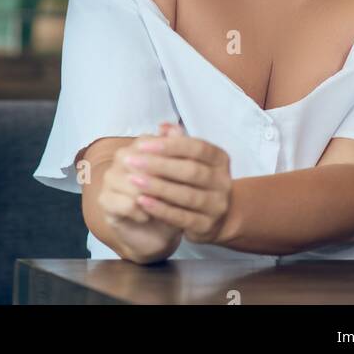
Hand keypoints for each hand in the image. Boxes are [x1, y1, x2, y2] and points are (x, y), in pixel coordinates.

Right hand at [97, 124, 184, 261]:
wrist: (159, 234)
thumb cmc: (172, 201)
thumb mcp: (182, 177)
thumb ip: (180, 150)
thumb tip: (175, 127)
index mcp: (139, 147)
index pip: (149, 142)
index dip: (168, 157)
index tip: (187, 170)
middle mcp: (121, 158)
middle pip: (137, 160)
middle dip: (158, 176)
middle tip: (175, 190)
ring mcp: (110, 179)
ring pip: (130, 181)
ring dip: (149, 196)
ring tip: (161, 205)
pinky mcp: (105, 201)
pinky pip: (124, 202)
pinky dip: (139, 211)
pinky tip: (147, 216)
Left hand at [121, 126, 232, 244]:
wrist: (214, 216)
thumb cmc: (196, 179)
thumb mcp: (191, 158)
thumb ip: (177, 141)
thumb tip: (163, 127)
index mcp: (220, 159)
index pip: (196, 148)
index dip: (169, 145)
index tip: (142, 144)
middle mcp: (223, 182)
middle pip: (191, 171)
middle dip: (158, 165)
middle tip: (131, 161)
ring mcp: (217, 206)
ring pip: (186, 195)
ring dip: (157, 187)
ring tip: (133, 180)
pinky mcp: (206, 226)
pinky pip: (181, 217)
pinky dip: (160, 209)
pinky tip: (142, 201)